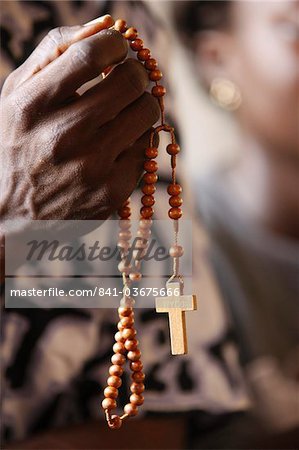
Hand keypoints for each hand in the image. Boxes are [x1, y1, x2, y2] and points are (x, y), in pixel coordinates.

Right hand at [0, 15, 159, 221]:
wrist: (18, 211)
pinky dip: (139, 138)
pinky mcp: (113, 190)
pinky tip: (120, 143)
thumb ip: (55, 52)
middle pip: (129, 81)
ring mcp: (91, 167)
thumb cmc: (21, 144)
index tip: (118, 47)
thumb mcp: (19, 95)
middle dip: (135, 72)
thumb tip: (105, 25)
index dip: (115, 43)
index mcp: (32, 107)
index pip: (90, 54)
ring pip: (147, 113)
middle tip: (127, 78)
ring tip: (124, 110)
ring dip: (142, 103)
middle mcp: (63, 137)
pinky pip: (147, 147)